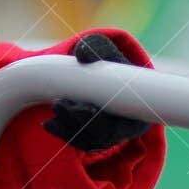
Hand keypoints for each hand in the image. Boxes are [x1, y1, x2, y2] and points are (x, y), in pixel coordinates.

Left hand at [41, 33, 150, 151]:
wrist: (102, 74)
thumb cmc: (109, 62)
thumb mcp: (105, 51)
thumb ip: (96, 47)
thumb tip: (81, 54)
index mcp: (140, 108)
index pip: (126, 123)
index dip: (105, 119)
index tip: (89, 107)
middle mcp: (127, 127)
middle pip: (104, 134)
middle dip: (80, 121)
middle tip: (60, 103)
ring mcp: (110, 136)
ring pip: (90, 140)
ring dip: (69, 126)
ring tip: (55, 106)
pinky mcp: (94, 139)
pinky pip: (80, 142)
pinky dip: (64, 133)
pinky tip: (49, 124)